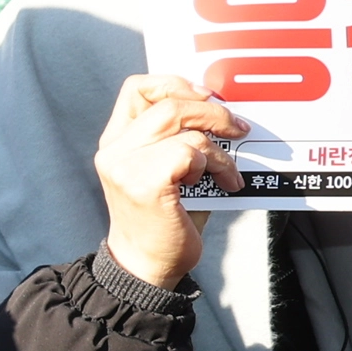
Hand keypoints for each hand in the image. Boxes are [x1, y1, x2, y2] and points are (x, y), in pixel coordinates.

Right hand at [94, 73, 248, 287]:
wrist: (148, 267)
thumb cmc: (165, 221)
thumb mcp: (169, 171)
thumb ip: (180, 139)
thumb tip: (221, 110)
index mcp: (116, 142)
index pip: (137, 88)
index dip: (176, 83)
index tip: (208, 97)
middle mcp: (114, 150)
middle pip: (166, 101)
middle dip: (211, 110)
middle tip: (237, 128)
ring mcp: (124, 165)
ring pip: (179, 122)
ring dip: (217, 145)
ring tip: (229, 170)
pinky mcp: (143, 183)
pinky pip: (189, 152)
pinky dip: (215, 165)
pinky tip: (222, 185)